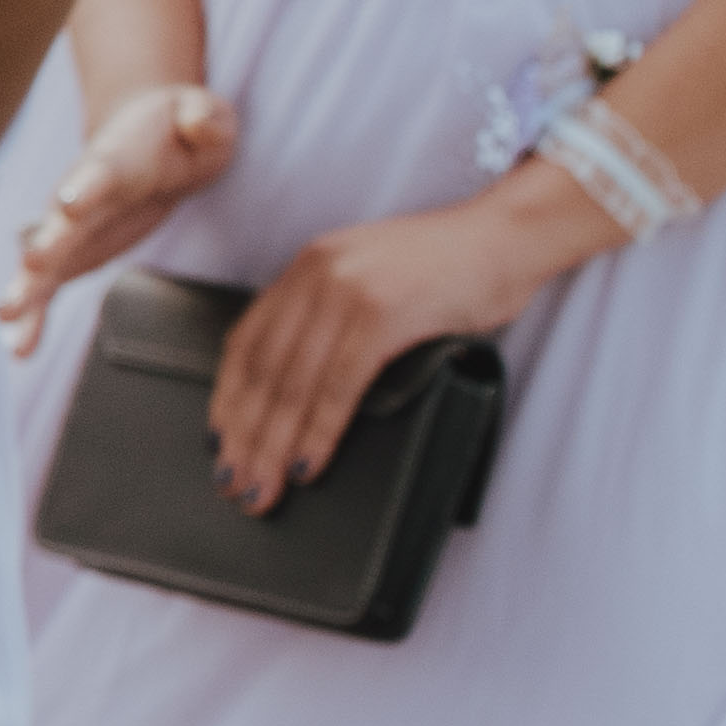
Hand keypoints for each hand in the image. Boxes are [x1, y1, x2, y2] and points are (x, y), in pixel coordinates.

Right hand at [0, 81, 233, 346]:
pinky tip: (17, 349)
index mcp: (116, 159)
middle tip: (29, 269)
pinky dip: (35, 317)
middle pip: (60, 223)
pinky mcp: (75, 253)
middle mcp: (81, 195)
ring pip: (43, 262)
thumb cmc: (177, 126)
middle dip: (45, 247)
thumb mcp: (203, 113)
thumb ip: (202, 118)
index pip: (98, 173)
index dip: (86, 188)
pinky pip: (50, 288)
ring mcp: (73, 228)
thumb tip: (198, 125)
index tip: (69, 205)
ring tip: (5, 320)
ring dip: (27, 290)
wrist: (143, 136)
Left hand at [206, 190, 577, 506]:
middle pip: (263, 369)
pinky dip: (319, 431)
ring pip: (293, 383)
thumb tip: (302, 388)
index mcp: (306, 269)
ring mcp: (347, 291)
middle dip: (243, 435)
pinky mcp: (383, 313)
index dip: (227, 397)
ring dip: (272, 445)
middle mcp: (315, 275)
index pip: (246, 341)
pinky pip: (338, 384)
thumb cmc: (448, 269)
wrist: (507, 236)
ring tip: (260, 488)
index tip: (218, 441)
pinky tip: (307, 464)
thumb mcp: (371, 283)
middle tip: (232, 482)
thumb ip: (332, 319)